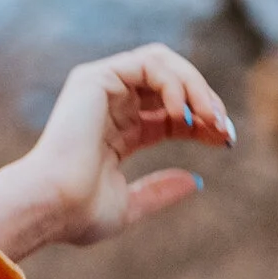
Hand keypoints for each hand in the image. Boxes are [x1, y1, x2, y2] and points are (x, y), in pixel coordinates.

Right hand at [0, 47, 236, 261]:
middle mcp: (109, 104)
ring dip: (195, 87)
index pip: (170, 113)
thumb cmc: (78, 214)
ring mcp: (101, 87)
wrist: (51, 207)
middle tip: (224, 128)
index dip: (202, 121)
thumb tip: (197, 182)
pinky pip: (149, 64)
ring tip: (211, 119)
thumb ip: (160, 191)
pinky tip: (184, 114)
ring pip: (163, 64)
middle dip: (204, 100)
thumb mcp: (130, 206)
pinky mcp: (96, 77)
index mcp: (117, 131)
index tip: (226, 140)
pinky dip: (174, 83)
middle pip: (171, 82)